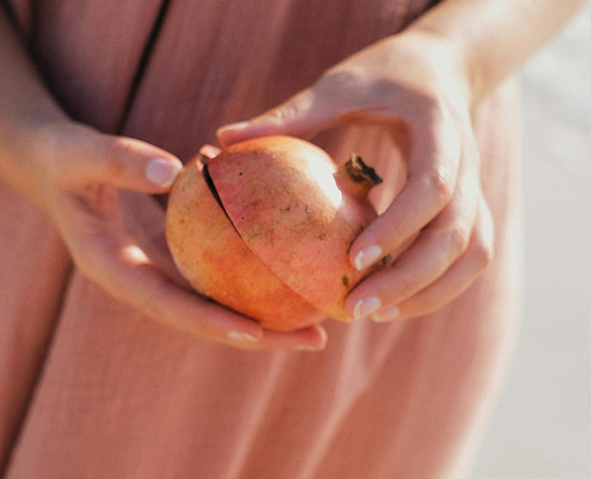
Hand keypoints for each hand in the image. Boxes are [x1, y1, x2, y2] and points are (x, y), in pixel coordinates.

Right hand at [31, 121, 326, 349]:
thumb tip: (173, 168)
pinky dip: (256, 277)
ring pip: (218, 304)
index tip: (255, 332)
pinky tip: (297, 268)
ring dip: (269, 316)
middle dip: (259, 336)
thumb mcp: (82, 155)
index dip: (209, 322)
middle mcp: (144, 283)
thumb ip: (120, 162)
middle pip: (206, 320)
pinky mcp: (177, 260)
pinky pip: (220, 273)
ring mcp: (162, 275)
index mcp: (115, 271)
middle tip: (315, 338)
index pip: (167, 306)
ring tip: (322, 320)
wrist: (60, 171)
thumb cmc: (67, 161)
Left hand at [217, 30, 493, 321]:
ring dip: (430, 292)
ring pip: (473, 254)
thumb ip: (291, 115)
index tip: (351, 260)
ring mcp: (476, 186)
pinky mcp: (471, 204)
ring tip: (376, 313)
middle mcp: (468, 162)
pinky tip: (396, 299)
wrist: (442, 68)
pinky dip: (439, 285)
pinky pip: (469, 255)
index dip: (397, 227)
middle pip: (457, 235)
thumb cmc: (385, 74)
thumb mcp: (340, 86)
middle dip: (410, 279)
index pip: (433, 187)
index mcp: (440, 128)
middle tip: (357, 308)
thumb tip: (224, 137)